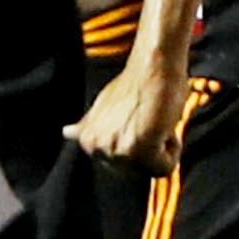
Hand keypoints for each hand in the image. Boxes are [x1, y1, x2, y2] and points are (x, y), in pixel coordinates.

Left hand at [70, 40, 194, 165]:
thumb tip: (66, 133)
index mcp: (87, 141)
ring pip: (153, 170)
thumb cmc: (137, 84)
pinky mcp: (140, 150)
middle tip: (148, 120)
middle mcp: (97, 149)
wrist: (154, 66)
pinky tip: (164, 124)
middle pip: (138, 172)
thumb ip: (88, 127)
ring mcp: (117, 150)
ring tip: (155, 120)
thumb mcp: (102, 108)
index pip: (123, 168)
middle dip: (150, 149)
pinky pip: (164, 168)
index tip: (138, 120)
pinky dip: (172, 149)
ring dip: (161, 147)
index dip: (138, 144)